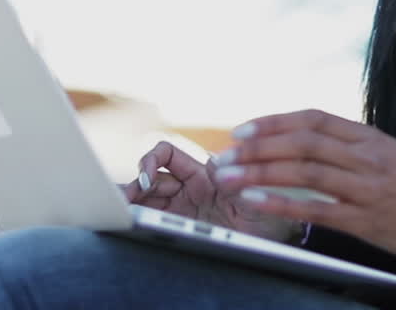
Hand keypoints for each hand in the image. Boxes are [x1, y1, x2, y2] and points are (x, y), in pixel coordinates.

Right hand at [121, 140, 299, 243]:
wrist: (275, 241)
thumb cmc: (269, 211)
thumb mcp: (255, 194)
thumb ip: (237, 180)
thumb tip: (212, 165)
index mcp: (202, 172)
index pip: (167, 154)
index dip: (151, 160)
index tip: (146, 179)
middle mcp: (188, 187)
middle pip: (150, 178)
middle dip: (134, 185)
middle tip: (125, 202)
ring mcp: (181, 208)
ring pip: (147, 199)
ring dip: (132, 202)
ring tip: (120, 212)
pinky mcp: (179, 228)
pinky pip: (153, 219)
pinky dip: (138, 218)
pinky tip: (130, 222)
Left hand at [211, 109, 395, 262]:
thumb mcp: (387, 153)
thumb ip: (348, 147)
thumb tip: (303, 143)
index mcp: (368, 137)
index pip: (313, 118)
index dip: (274, 122)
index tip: (243, 130)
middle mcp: (365, 156)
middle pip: (303, 142)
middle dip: (258, 147)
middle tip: (225, 154)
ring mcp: (365, 187)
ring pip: (305, 172)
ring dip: (261, 173)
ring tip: (229, 177)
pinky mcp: (365, 219)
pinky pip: (317, 208)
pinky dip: (282, 204)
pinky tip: (257, 202)